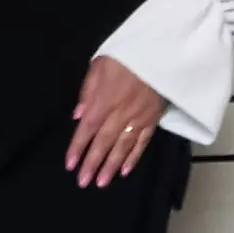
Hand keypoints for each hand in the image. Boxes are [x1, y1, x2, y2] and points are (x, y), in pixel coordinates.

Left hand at [67, 57, 166, 188]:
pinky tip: (124, 170)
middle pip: (103, 142)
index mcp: (104, 99)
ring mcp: (139, 118)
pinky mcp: (153, 119)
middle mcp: (120, 113)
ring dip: (110, 166)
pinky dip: (133, 157)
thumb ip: (88, 91)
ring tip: (101, 182)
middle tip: (83, 182)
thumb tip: (78, 116)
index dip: (78, 148)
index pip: (87, 129)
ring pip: (122, 147)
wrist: (163, 50)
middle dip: (92, 164)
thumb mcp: (100, 64)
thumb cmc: (128, 53)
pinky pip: (142, 142)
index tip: (70, 165)